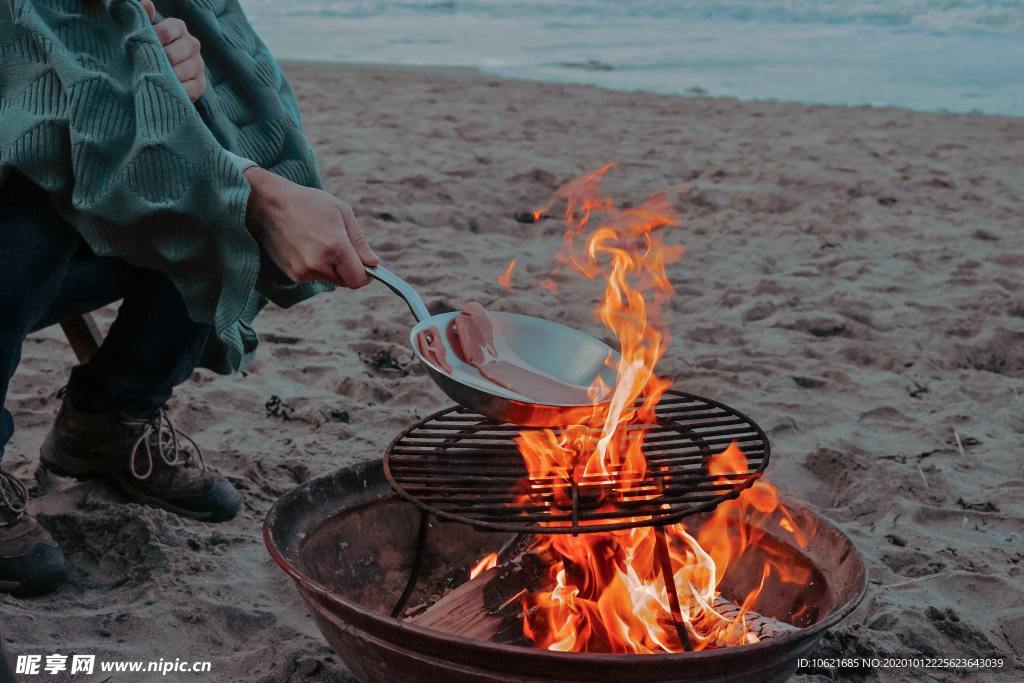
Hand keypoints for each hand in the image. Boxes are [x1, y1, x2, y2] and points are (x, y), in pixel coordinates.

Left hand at [140, 1, 206, 100]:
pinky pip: (192, 88)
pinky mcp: (201, 84)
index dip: (156, 39)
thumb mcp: (142, 34)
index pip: (170, 29)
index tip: (144, 46)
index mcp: (178, 28)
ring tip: (156, 79)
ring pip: (185, 70)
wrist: (154, 77)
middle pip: (178, 51)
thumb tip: (146, 3)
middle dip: (162, 60)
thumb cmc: (146, 51)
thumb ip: (143, 19)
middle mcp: (192, 44)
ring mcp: (199, 65)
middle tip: (148, 66)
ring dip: (169, 76)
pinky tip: (167, 90)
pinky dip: (179, 91)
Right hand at [244, 167, 378, 287]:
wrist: (267, 204)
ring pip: (330, 279)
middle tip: (339, 244)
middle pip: (346, 281)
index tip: (366, 264)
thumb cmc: (307, 203)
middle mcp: (319, 264)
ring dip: (331, 267)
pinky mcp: (292, 275)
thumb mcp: (342, 212)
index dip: (366, 274)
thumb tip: (373, 264)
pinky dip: (316, 266)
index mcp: (335, 248)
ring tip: (319, 241)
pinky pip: (314, 277)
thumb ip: (359, 242)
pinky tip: (306, 246)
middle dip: (348, 268)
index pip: (359, 279)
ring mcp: (303, 272)